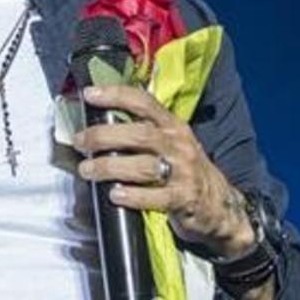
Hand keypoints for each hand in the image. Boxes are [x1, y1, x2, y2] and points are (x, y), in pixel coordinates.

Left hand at [72, 85, 254, 257]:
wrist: (220, 205)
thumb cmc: (184, 169)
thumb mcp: (171, 142)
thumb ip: (142, 130)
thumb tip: (99, 121)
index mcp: (172, 125)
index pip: (143, 102)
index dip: (116, 95)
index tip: (89, 94)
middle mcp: (178, 144)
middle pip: (138, 134)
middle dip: (104, 136)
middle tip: (80, 141)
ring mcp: (183, 172)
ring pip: (143, 166)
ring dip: (110, 167)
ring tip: (87, 170)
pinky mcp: (184, 199)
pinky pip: (155, 197)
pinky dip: (133, 196)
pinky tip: (115, 195)